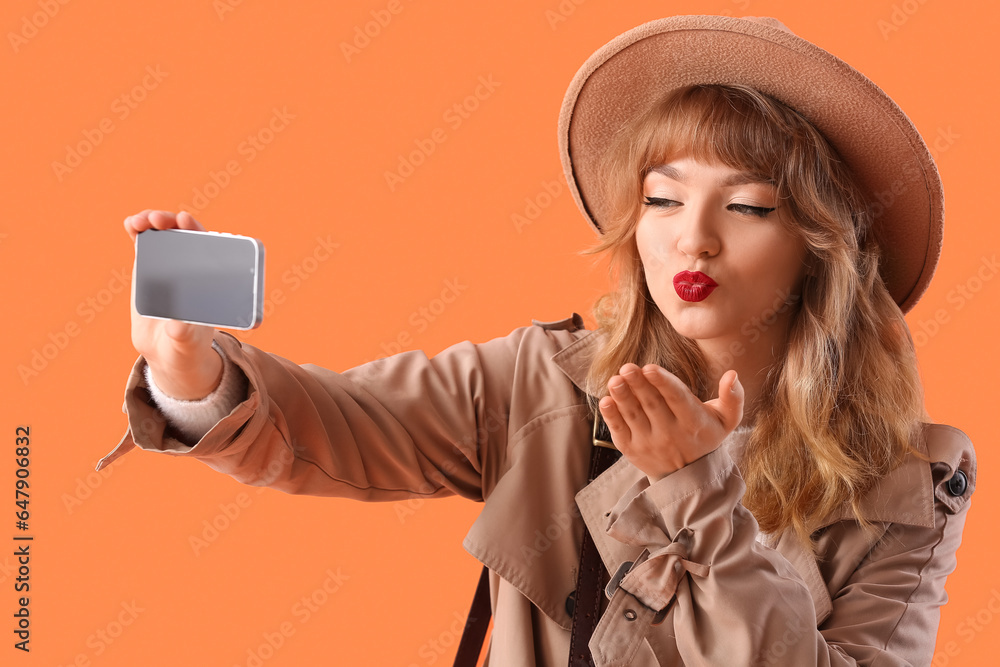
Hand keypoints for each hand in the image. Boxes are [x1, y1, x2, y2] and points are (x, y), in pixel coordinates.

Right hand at [125, 210, 222, 399]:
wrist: (167, 350)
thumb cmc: (185, 345)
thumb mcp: (186, 342)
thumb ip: (183, 333)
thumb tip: (178, 322)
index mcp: (208, 281)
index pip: (208, 248)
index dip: (197, 230)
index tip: (185, 221)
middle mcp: (191, 268)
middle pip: (184, 235)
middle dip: (172, 222)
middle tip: (159, 220)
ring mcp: (170, 265)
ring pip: (164, 235)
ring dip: (152, 221)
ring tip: (139, 222)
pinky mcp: (150, 268)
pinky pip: (145, 244)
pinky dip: (138, 231)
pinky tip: (131, 224)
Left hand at [598, 363, 744, 482]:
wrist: (688, 477)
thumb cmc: (705, 437)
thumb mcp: (726, 420)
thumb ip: (733, 398)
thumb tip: (732, 374)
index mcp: (693, 421)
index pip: (677, 399)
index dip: (663, 383)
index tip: (650, 367)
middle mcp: (670, 433)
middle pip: (652, 404)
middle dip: (639, 384)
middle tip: (627, 367)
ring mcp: (648, 442)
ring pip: (633, 416)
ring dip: (622, 397)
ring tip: (615, 380)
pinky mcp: (631, 449)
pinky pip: (619, 431)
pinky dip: (611, 416)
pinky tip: (605, 401)